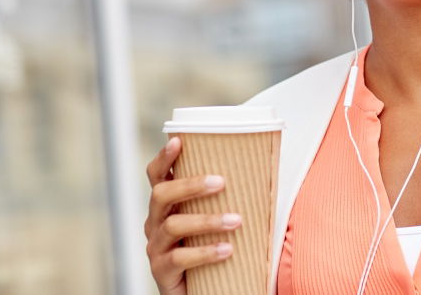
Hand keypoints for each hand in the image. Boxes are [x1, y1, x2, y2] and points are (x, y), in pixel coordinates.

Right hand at [144, 137, 241, 294]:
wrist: (200, 289)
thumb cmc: (209, 244)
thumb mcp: (213, 218)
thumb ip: (225, 197)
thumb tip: (265, 165)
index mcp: (167, 205)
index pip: (157, 176)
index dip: (164, 158)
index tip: (179, 141)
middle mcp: (155, 222)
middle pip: (161, 195)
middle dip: (190, 185)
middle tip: (221, 182)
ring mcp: (156, 247)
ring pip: (173, 225)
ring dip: (206, 220)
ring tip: (236, 220)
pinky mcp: (162, 271)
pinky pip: (179, 258)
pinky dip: (204, 252)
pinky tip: (226, 250)